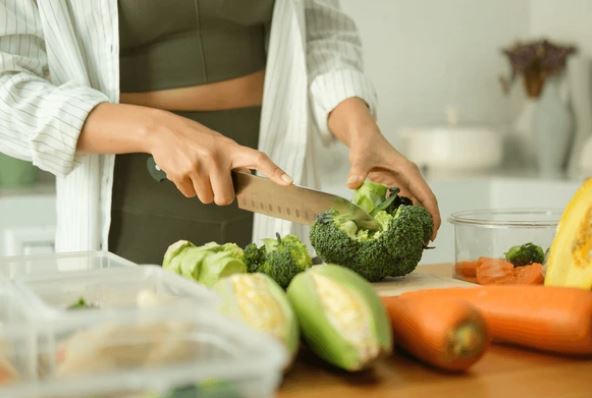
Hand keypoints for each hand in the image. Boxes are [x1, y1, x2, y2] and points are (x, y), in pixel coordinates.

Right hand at [78, 103, 291, 205]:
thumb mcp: (218, 144)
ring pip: (206, 199)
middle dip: (219, 196)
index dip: (274, 171)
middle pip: (224, 198)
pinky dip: (186, 188)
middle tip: (212, 181)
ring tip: (195, 171)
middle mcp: (216, 157)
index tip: (288, 182)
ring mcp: (197, 166)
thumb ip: (232, 162)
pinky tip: (183, 171)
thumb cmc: (194, 139)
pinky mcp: (181, 173)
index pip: (257, 159)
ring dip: (201, 191)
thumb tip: (244, 185)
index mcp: (230, 148)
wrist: (162, 130)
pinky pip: (189, 195)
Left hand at [328, 98, 440, 239]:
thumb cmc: (365, 144)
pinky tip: (401, 230)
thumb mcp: (360, 157)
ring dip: (418, 222)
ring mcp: (405, 183)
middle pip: (426, 204)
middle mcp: (410, 178)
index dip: (432, 214)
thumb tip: (352, 183)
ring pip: (417, 205)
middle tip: (424, 244)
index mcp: (408, 172)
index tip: (433, 232)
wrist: (364, 137)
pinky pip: (405, 204)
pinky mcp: (397, 186)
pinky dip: (406, 216)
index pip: (426, 196)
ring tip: (414, 242)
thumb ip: (357, 170)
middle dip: (428, 224)